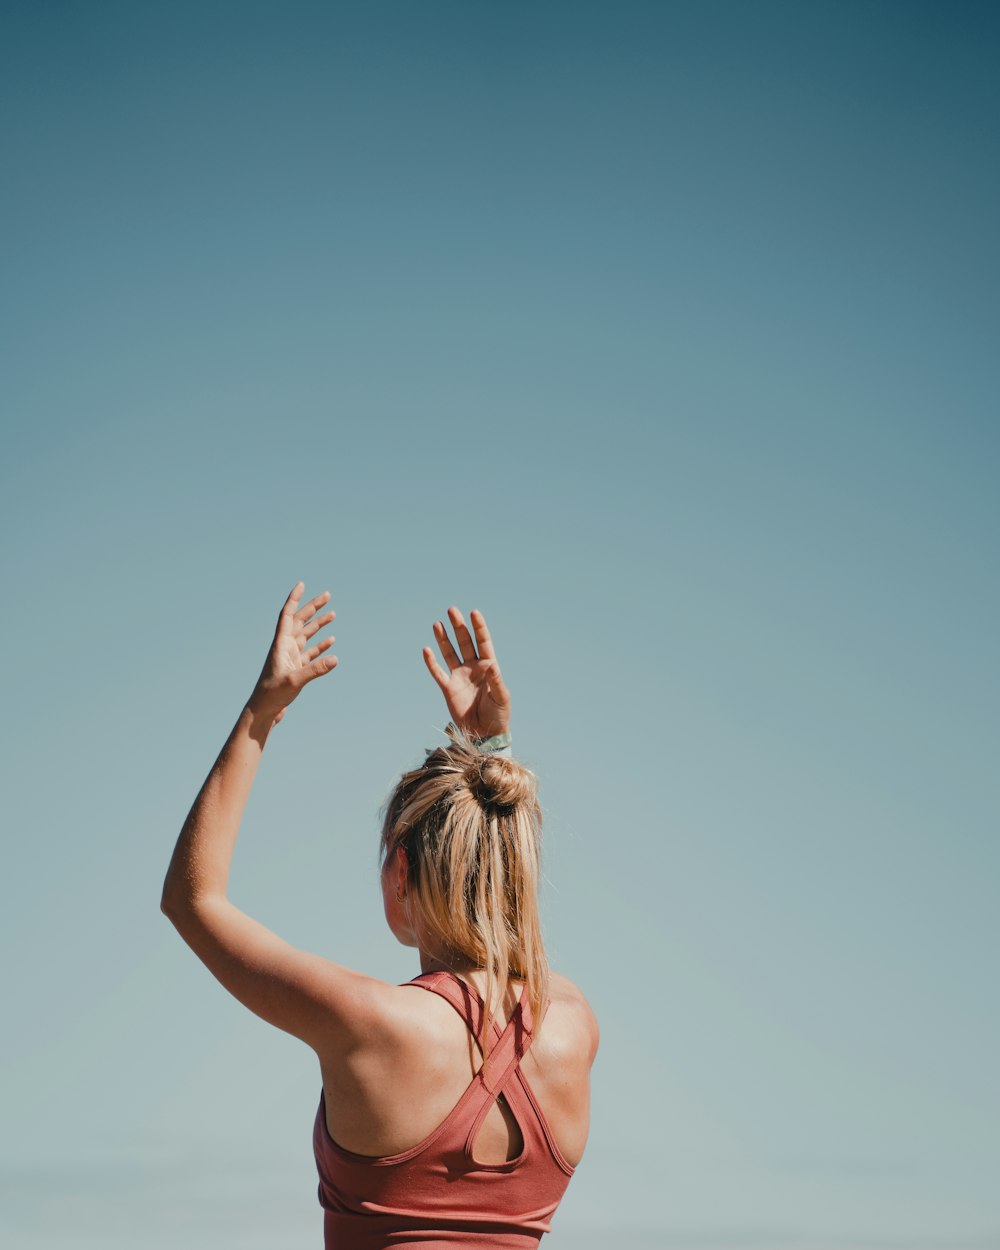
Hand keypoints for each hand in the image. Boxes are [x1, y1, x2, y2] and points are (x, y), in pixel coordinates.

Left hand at [248, 583, 337, 724]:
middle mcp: (285, 647)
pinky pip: (310, 653)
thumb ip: (315, 669)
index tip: (301, 584)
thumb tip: (336, 658)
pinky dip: (320, 645)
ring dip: (318, 624)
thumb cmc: (272, 695)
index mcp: (281, 644)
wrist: (263, 711)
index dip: (294, 599)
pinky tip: (331, 641)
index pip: (288, 615)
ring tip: (333, 614)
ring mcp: (291, 657)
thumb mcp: (295, 681)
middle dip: (313, 607)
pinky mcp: (296, 669)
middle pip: (300, 621)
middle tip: (327, 595)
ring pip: (306, 635)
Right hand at [423, 607, 509, 739]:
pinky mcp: (448, 689)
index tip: (474, 613)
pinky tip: (426, 649)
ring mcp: (459, 677)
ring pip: (450, 653)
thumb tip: (491, 664)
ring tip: (438, 623)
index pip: (483, 642)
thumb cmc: (499, 715)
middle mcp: (473, 668)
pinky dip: (432, 662)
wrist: (485, 734)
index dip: (478, 627)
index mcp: (488, 667)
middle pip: (465, 642)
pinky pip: (438, 673)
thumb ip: (496, 681)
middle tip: (452, 610)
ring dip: (444, 639)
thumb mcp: (501, 697)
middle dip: (459, 627)